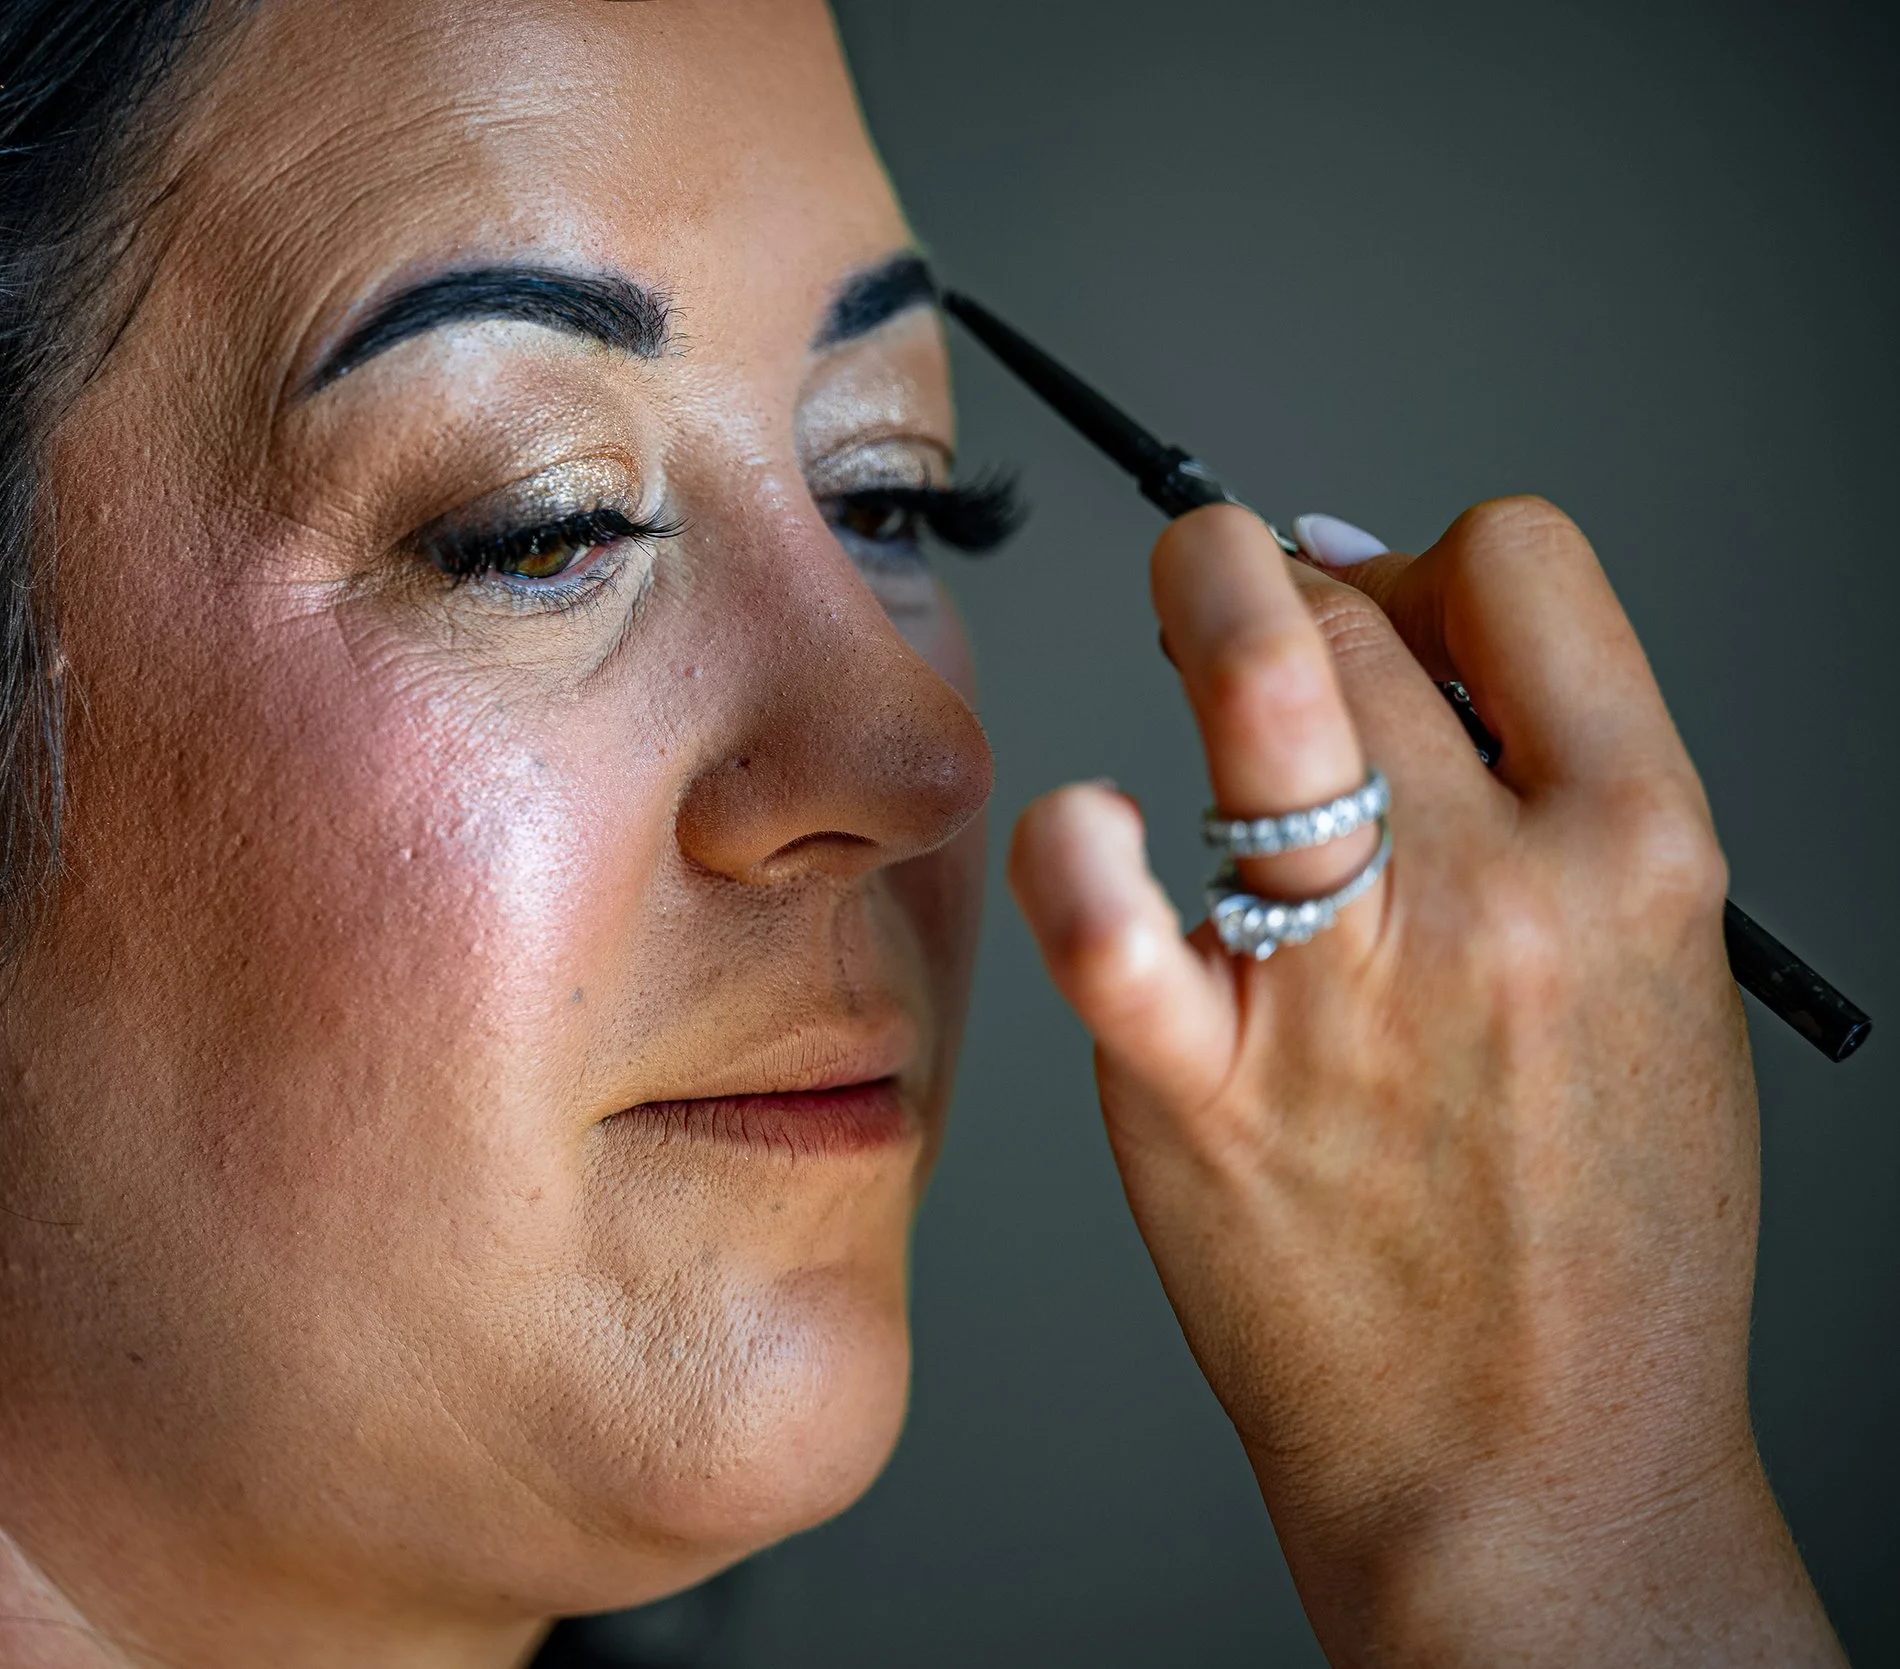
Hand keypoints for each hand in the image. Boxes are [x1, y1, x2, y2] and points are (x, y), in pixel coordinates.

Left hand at [1008, 499, 1843, 1664]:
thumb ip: (1558, 814)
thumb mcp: (1663, 988)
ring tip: (1178, 610)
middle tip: (1261, 643)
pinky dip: (1078, 841)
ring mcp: (1343, 985)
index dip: (1438, 561)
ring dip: (1197, 601)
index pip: (1527, 567)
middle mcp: (1495, 897)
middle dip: (1299, 596)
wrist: (1537, 1467)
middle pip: (1360, 613)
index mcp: (1641, 858)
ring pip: (1248, 673)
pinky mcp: (1200, 1081)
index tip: (1389, 606)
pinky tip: (1097, 837)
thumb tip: (1412, 644)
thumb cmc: (1601, 1240)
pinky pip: (1100, 904)